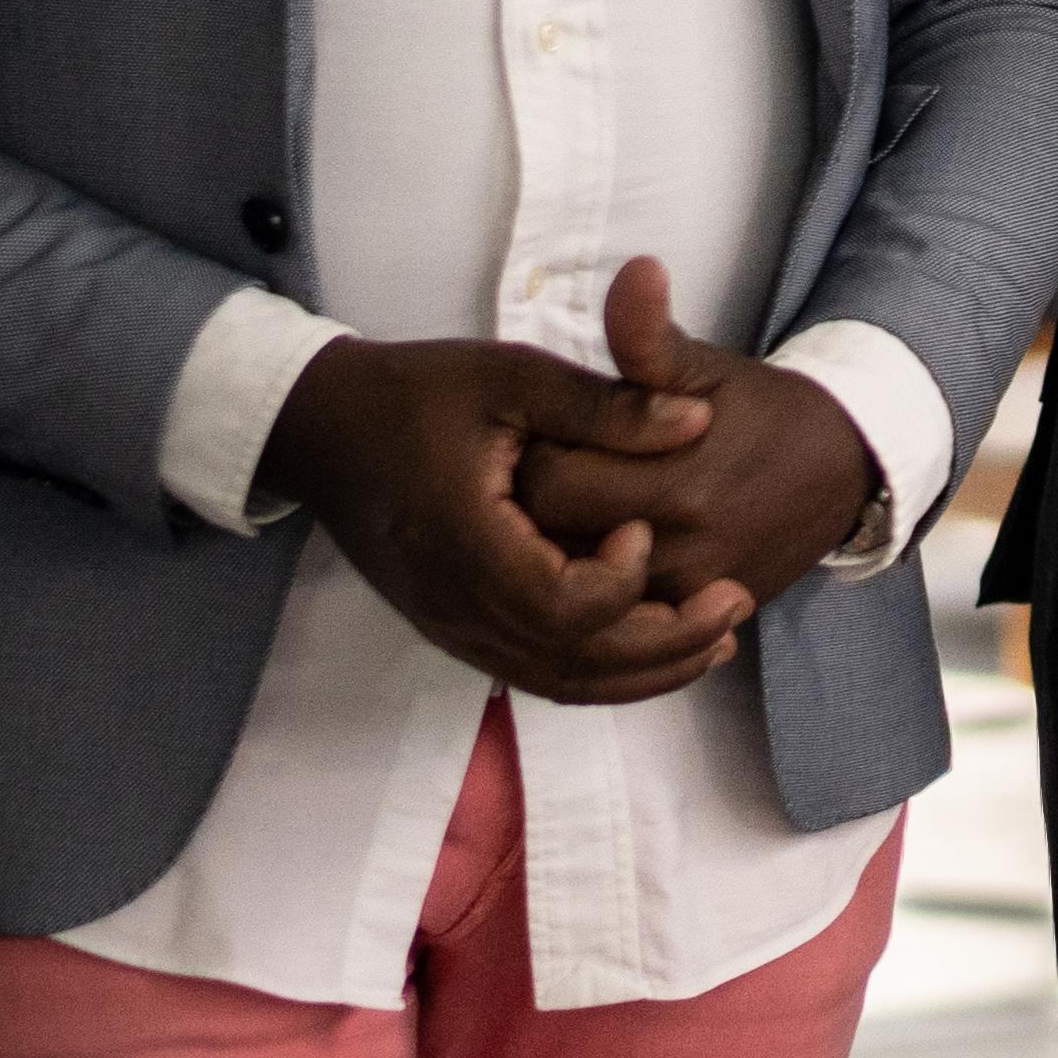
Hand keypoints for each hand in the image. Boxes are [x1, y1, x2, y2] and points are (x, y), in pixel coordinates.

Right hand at [258, 329, 750, 707]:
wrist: (323, 429)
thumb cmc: (417, 393)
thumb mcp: (512, 375)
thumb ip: (604, 405)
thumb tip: (699, 421)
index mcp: (460, 539)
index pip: (556, 607)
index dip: (617, 584)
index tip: (642, 528)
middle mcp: (451, 602)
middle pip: (570, 662)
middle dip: (664, 645)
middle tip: (734, 605)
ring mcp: (449, 625)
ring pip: (558, 682)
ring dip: (644, 671)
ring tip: (718, 638)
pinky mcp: (455, 629)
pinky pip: (536, 673)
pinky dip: (603, 671)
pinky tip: (656, 643)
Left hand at [508, 259, 899, 616]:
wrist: (843, 470)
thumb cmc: (761, 412)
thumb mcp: (704, 366)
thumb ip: (650, 334)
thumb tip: (635, 269)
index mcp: (676, 479)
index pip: (548, 481)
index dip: (529, 455)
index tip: (542, 433)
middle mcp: (679, 547)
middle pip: (549, 542)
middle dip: (533, 508)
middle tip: (545, 473)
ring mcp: (684, 592)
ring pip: (572, 590)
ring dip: (556, 553)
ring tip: (565, 512)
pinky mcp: (690, 617)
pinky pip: (610, 619)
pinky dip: (588, 592)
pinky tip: (590, 553)